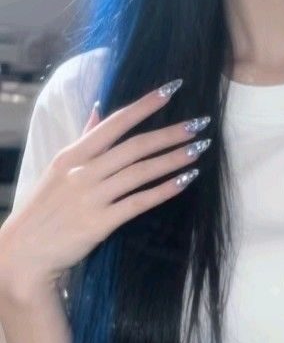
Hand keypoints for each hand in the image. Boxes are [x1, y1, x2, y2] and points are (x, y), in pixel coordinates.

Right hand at [0, 86, 209, 303]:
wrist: (24, 254)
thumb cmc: (44, 209)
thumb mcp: (57, 168)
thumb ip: (83, 139)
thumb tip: (98, 108)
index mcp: (72, 154)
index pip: (116, 122)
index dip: (146, 104)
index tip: (173, 88)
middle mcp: (82, 171)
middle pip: (135, 146)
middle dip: (171, 133)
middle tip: (201, 123)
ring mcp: (91, 197)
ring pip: (141, 171)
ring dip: (174, 158)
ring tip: (200, 149)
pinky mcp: (99, 223)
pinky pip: (139, 202)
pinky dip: (164, 190)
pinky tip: (185, 180)